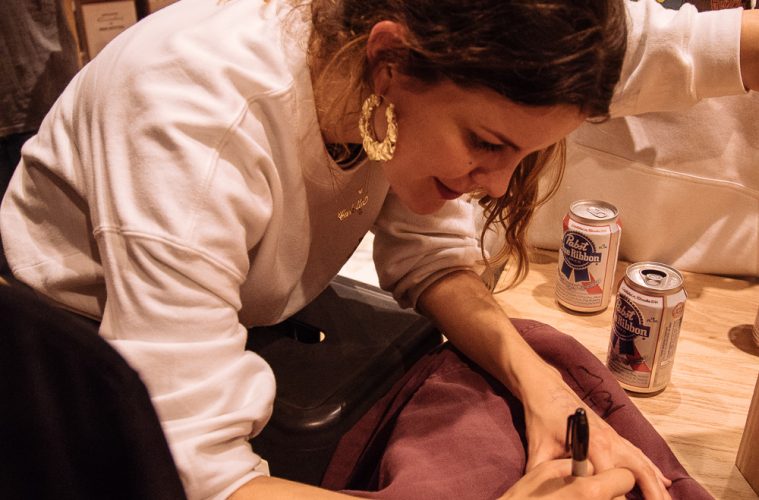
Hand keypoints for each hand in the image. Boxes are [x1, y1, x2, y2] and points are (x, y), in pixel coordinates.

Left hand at [522, 366, 671, 499]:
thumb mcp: (538, 448)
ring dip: (657, 483)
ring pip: (643, 464)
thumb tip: (540, 492)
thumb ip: (543, 472)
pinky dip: (653, 468)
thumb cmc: (542, 417)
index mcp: (594, 444)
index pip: (612, 479)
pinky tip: (664, 480)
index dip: (614, 496)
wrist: (546, 390)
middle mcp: (611, 441)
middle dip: (652, 492)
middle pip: (640, 472)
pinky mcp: (614, 436)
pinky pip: (638, 454)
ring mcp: (615, 438)